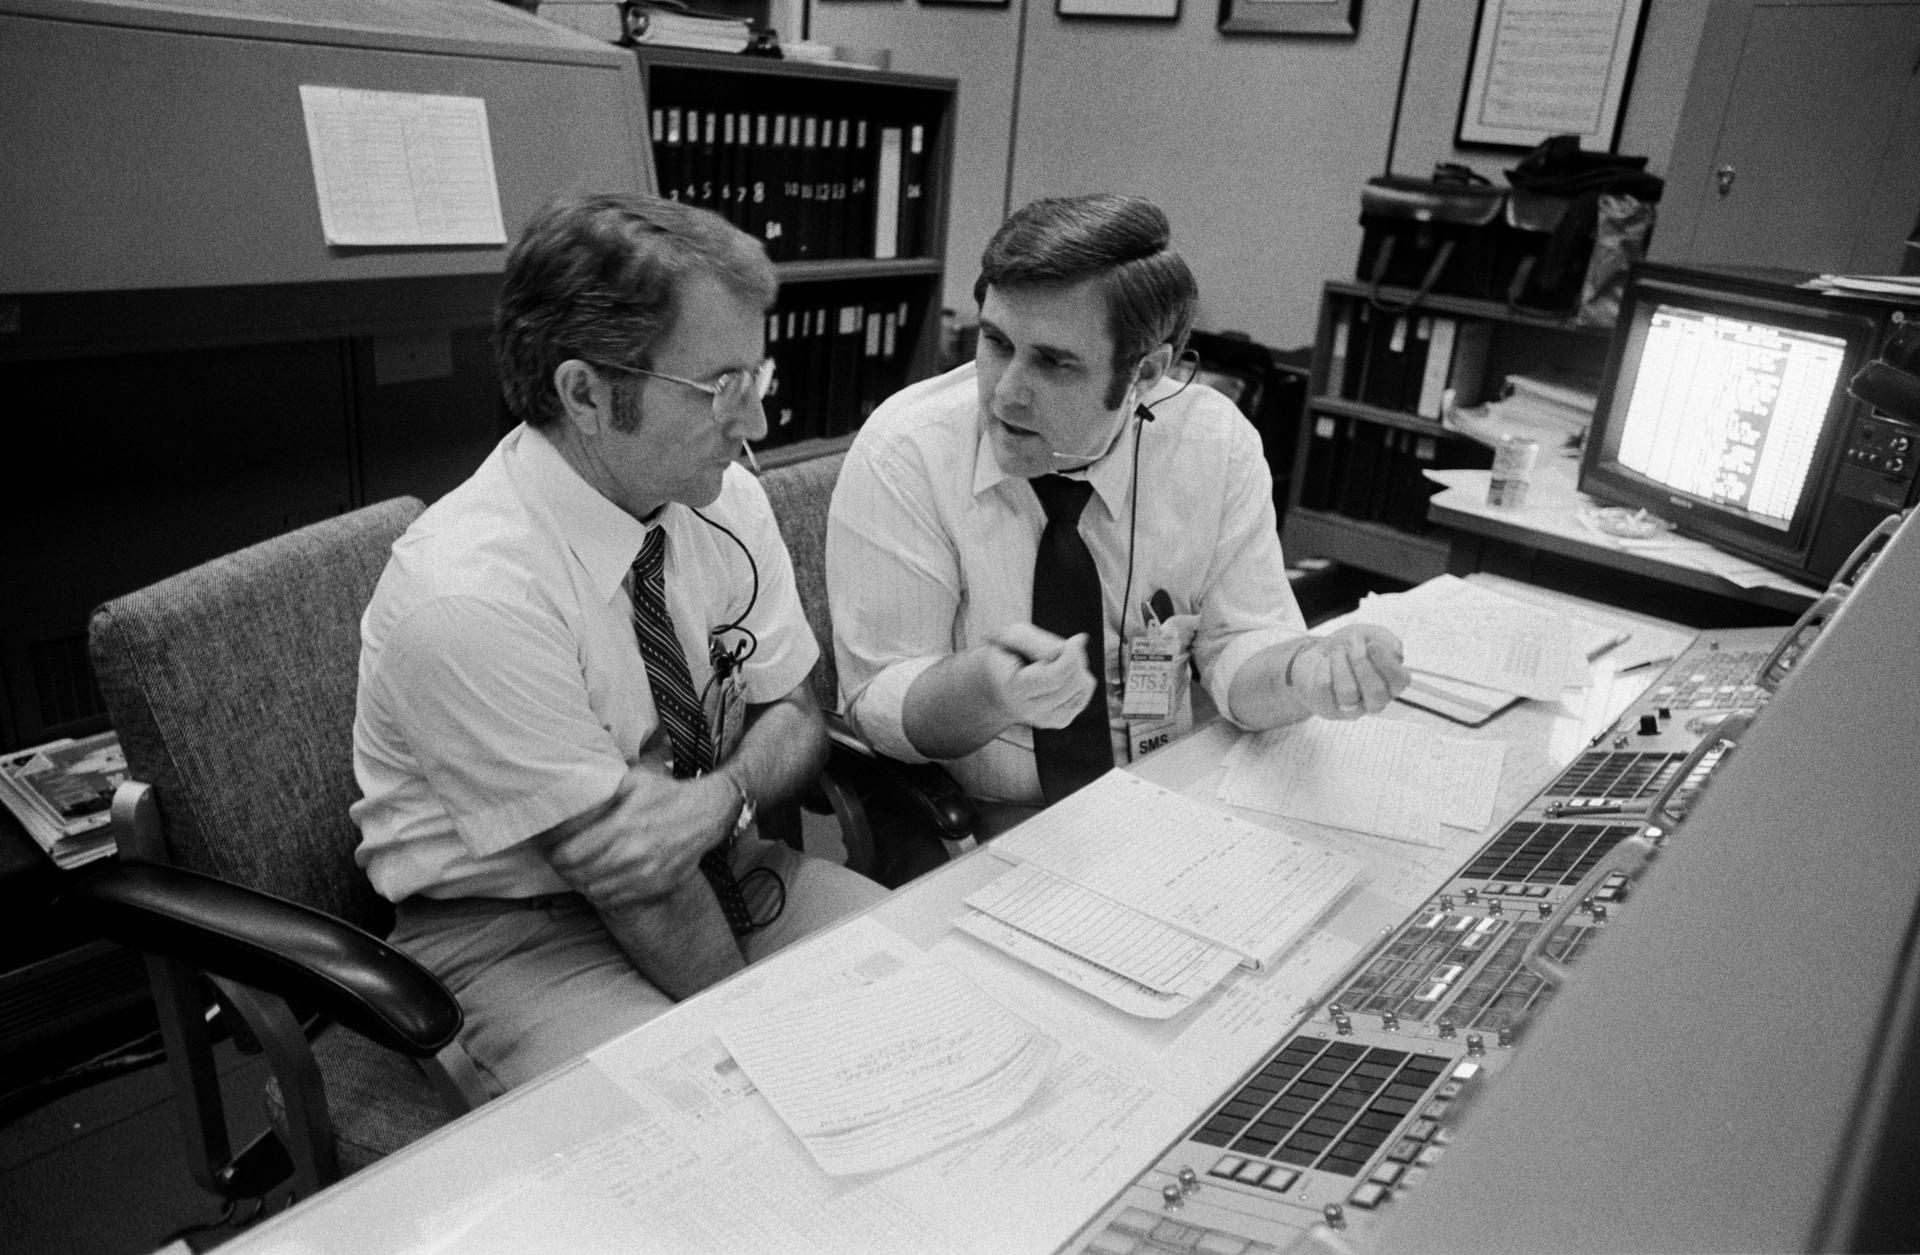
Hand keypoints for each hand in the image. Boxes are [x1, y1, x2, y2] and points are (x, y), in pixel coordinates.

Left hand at [534, 765, 737, 907]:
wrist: (707, 814)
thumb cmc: (666, 794)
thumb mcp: (633, 781)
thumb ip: (601, 792)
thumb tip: (567, 796)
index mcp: (622, 826)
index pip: (570, 854)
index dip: (553, 853)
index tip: (550, 846)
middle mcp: (633, 854)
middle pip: (578, 876)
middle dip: (563, 868)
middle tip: (559, 859)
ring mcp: (645, 875)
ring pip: (594, 891)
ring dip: (580, 882)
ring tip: (577, 870)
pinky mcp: (655, 886)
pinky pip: (616, 900)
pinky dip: (600, 893)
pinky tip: (599, 880)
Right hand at [982, 623, 1097, 729]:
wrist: (991, 687)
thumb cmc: (1003, 656)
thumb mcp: (1011, 637)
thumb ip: (1040, 640)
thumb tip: (1079, 641)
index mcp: (1014, 689)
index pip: (1057, 675)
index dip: (1073, 655)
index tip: (1076, 638)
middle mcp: (1029, 710)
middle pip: (1074, 682)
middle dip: (1075, 659)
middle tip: (1062, 647)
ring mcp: (1045, 720)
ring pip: (1083, 689)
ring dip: (1079, 670)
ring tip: (1058, 662)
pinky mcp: (1058, 722)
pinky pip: (1083, 697)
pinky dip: (1079, 682)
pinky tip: (1062, 676)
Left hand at [1287, 624, 1410, 720]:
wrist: (1317, 654)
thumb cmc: (1349, 647)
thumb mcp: (1370, 635)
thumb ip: (1387, 640)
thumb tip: (1395, 653)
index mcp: (1391, 684)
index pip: (1400, 681)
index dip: (1387, 663)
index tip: (1371, 644)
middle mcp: (1375, 702)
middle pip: (1376, 691)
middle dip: (1361, 661)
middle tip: (1352, 640)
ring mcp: (1351, 709)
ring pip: (1348, 692)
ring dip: (1341, 663)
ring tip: (1338, 649)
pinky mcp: (1327, 709)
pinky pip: (1325, 689)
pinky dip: (1324, 668)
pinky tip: (1325, 660)